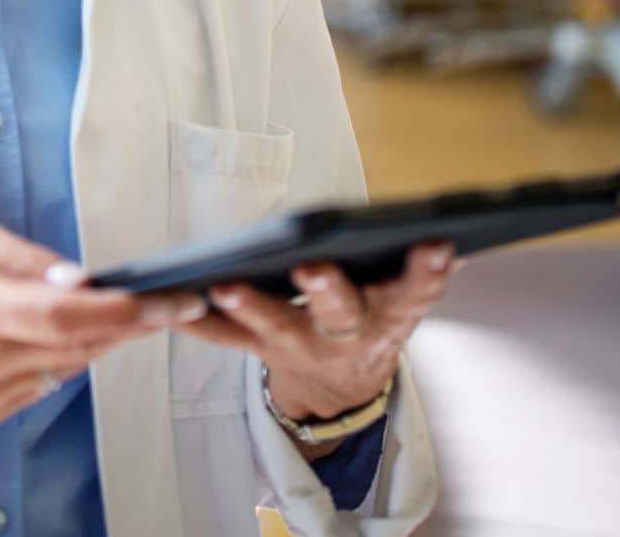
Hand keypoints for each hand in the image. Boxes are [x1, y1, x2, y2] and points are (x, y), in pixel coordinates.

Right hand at [0, 222, 181, 427]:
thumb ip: (31, 260)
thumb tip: (85, 282)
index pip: (58, 316)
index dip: (116, 313)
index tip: (162, 302)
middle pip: (75, 345)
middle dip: (125, 324)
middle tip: (163, 302)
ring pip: (67, 367)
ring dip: (92, 338)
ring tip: (94, 308)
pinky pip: (46, 384)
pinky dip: (58, 357)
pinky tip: (39, 334)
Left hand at [171, 242, 458, 434]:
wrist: (340, 386)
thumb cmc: (369, 318)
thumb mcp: (400, 301)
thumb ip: (414, 272)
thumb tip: (444, 233)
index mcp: (389, 314)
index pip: (415, 292)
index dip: (426, 271)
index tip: (435, 244)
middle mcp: (345, 333)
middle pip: (338, 310)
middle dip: (326, 288)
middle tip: (311, 266)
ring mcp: (299, 344)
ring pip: (275, 325)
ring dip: (249, 306)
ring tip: (224, 285)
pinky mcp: (261, 348)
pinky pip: (226, 337)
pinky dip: (198, 322)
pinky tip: (175, 302)